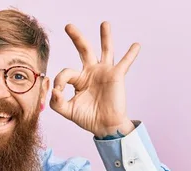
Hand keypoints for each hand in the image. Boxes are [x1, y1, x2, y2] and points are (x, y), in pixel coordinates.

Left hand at [50, 21, 139, 137]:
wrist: (104, 126)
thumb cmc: (88, 118)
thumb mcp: (67, 111)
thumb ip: (56, 102)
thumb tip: (54, 90)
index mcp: (79, 79)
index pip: (66, 73)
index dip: (59, 81)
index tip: (59, 93)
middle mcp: (91, 72)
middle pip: (83, 50)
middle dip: (76, 37)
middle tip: (68, 26)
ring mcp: (104, 72)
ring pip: (105, 50)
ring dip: (105, 37)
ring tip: (104, 23)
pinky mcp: (116, 76)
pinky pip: (125, 62)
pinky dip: (131, 54)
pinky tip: (136, 45)